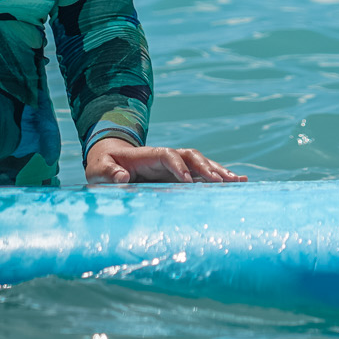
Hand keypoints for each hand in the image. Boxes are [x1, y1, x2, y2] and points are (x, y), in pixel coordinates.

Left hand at [85, 138, 244, 184]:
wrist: (109, 161)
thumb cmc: (104, 167)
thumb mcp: (99, 170)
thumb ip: (109, 173)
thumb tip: (124, 177)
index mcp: (147, 155)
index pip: (167, 155)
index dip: (178, 166)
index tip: (188, 182)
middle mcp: (166, 157)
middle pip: (191, 156)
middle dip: (207, 168)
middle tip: (222, 182)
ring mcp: (174, 165)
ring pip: (202, 164)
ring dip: (219, 171)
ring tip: (240, 181)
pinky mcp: (179, 175)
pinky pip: (202, 175)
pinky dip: (219, 178)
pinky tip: (238, 183)